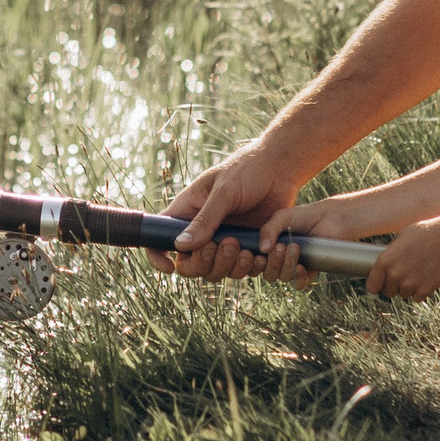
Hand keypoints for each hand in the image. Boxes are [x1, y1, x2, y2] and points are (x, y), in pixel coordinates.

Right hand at [149, 146, 300, 280]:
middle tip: (228, 243)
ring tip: (245, 248)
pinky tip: (261, 252)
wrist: (281, 168)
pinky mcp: (246, 248)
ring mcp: (223, 242)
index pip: (159, 240)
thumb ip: (205, 219)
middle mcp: (201, 231)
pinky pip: (241, 270)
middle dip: (205, 263)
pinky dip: (249, 267)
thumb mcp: (224, 192)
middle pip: (189, 265)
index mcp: (187, 213)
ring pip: (215, 272)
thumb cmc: (247, 170)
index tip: (170, 268)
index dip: (158, 258)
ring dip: (229, 266)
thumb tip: (180, 246)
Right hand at [251, 198, 357, 285]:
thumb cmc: (305, 215)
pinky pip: (299, 283)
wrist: (330, 218)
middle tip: (280, 247)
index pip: (254, 263)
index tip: (255, 254)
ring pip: (282, 277)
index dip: (251, 263)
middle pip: (267, 273)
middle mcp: (279, 259)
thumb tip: (262, 249)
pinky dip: (298, 276)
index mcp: (268, 247)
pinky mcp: (309, 271)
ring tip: (294, 247)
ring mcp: (294, 266)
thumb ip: (269, 229)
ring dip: (286, 265)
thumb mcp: (282, 217)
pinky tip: (301, 265)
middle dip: (272, 262)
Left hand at [365, 211, 439, 301]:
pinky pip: (417, 298)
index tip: (382, 283)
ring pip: (404, 294)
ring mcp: (410, 284)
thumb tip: (385, 263)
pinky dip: (422, 291)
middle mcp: (395, 275)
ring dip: (410, 287)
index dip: (377, 285)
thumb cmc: (427, 232)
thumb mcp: (402, 237)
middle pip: (389, 292)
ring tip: (420, 272)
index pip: (371, 286)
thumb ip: (391, 252)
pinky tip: (427, 278)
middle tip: (407, 273)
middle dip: (396, 285)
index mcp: (385, 261)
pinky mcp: (426, 289)